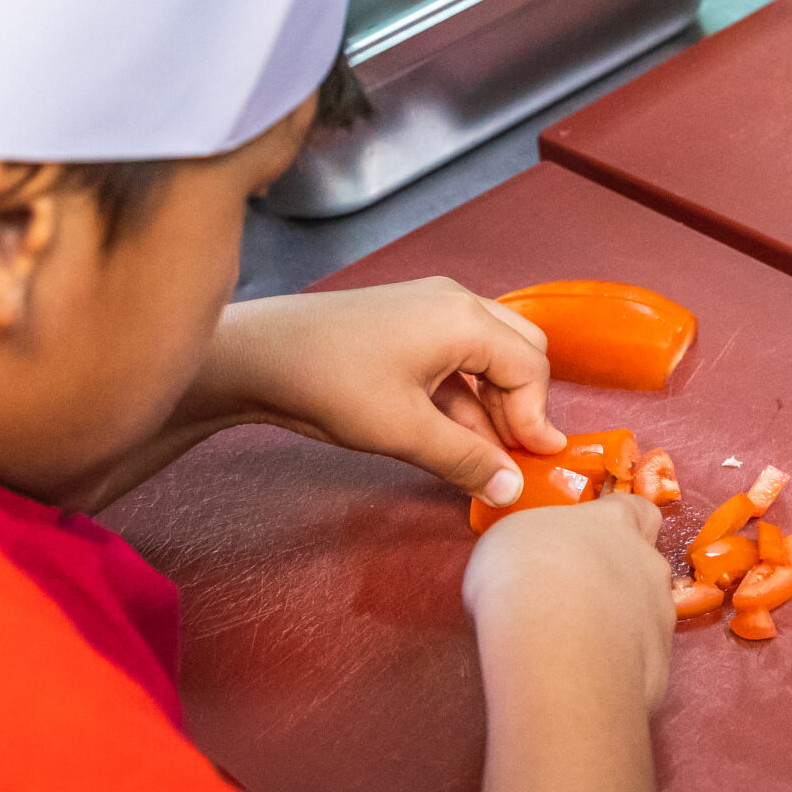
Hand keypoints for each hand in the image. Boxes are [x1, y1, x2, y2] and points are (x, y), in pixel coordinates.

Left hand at [201, 279, 563, 509]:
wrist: (257, 355)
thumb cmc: (329, 383)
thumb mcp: (404, 432)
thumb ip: (465, 460)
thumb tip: (510, 489)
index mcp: (464, 319)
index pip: (530, 368)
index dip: (534, 420)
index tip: (530, 463)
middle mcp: (454, 303)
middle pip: (519, 351)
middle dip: (521, 405)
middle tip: (514, 454)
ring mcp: (427, 309)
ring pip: (486, 356)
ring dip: (490, 405)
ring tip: (482, 456)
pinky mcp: (403, 322)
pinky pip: (453, 357)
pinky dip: (461, 395)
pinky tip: (451, 436)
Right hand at [462, 493, 674, 710]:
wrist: (552, 648)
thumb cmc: (524, 574)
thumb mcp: (511, 537)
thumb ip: (537, 543)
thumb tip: (531, 559)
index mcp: (614, 523)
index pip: (637, 510)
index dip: (620, 525)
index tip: (594, 539)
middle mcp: (647, 564)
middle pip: (641, 565)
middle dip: (613, 580)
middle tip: (571, 597)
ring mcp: (658, 615)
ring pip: (643, 615)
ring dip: (615, 624)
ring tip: (571, 642)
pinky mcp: (659, 663)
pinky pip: (638, 660)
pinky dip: (615, 664)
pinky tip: (581, 672)